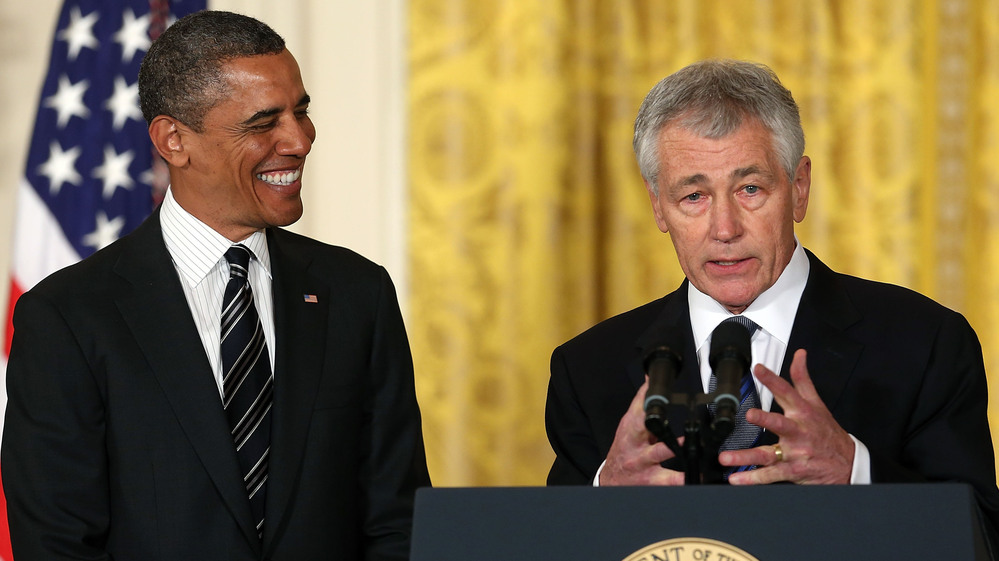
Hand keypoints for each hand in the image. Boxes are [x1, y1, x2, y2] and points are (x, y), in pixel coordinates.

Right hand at [600, 378, 684, 485]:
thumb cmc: (624, 449)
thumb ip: (641, 403)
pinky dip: (684, 478)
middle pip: (643, 428)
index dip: (645, 398)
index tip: (654, 387)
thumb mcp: (628, 425)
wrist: (613, 479)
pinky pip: (670, 480)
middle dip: (655, 420)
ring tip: (690, 443)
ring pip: (659, 454)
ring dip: (674, 448)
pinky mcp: (652, 480)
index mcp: (630, 428)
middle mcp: (635, 444)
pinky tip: (698, 473)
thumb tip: (649, 378)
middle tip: (670, 411)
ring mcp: (643, 463)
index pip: (637, 408)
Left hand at [719, 349, 854, 484]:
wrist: (848, 465)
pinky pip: (770, 475)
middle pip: (780, 424)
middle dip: (766, 419)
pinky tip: (737, 479)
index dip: (772, 379)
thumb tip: (799, 354)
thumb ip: (802, 379)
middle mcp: (798, 432)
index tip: (758, 368)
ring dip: (746, 457)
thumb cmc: (827, 432)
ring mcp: (795, 453)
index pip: (787, 392)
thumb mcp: (817, 403)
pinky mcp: (793, 471)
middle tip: (750, 414)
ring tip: (726, 457)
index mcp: (802, 413)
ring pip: (768, 454)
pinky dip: (752, 478)